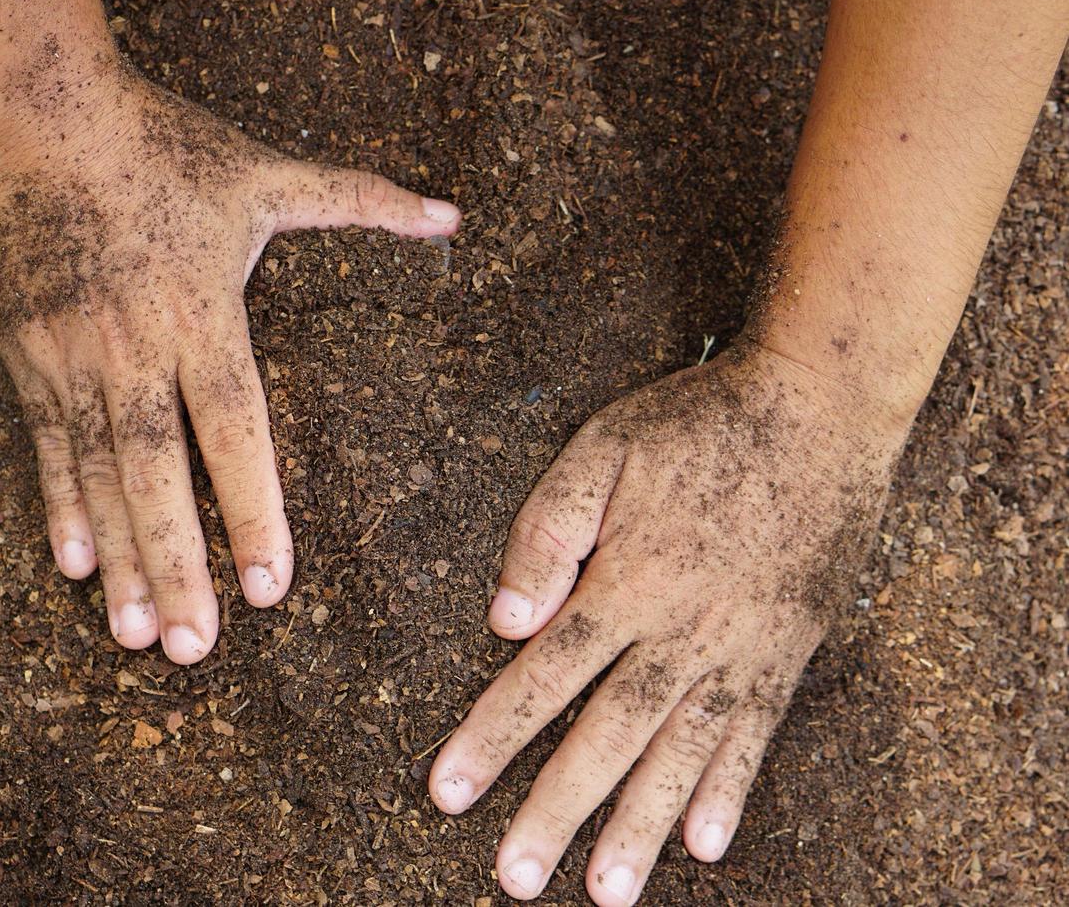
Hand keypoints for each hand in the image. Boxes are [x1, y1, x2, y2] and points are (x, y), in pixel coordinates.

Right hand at [0, 57, 459, 663]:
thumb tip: (450, 212)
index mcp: (205, 314)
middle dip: (180, 566)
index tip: (271, 586)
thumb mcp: (266, 172)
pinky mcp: (30, 357)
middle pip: (161, 474)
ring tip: (136, 635)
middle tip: (195, 649)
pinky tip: (73, 566)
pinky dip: (60, 506)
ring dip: (122, 558)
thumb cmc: (161, 145)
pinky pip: (47, 447)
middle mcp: (138, 350)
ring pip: (102, 475)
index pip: (235, 428)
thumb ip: (361, 201)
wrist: (38, 113)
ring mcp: (77, 359)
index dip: (253, 508)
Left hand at [427, 345, 903, 902]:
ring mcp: (741, 648)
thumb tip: (504, 620)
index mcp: (628, 582)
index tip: (447, 792)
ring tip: (608, 891)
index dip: (492, 736)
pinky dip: (730, 791)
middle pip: (608, 735)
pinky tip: (706, 843)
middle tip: (516, 879)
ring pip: (681, 752)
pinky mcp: (785, 651)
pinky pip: (755, 735)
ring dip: (641, 825)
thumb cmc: (700, 424)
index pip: (546, 677)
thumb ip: (549, 531)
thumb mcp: (605, 449)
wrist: (822, 410)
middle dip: (558, 808)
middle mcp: (683, 631)